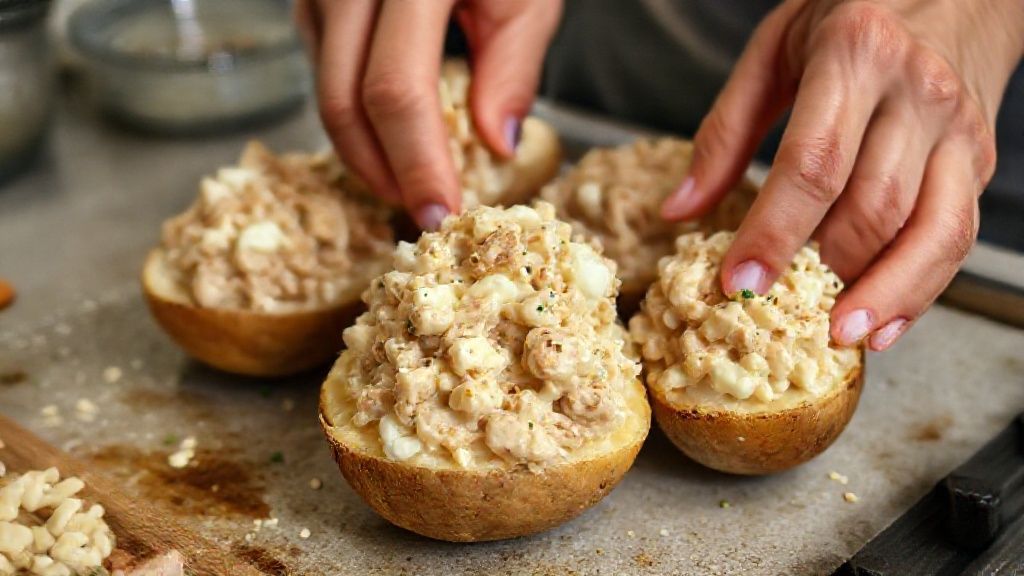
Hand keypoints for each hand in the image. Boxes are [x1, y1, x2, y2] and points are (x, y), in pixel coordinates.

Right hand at [295, 0, 562, 228]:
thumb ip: (512, 68)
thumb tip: (496, 146)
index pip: (398, 90)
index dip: (417, 163)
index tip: (442, 213)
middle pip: (343, 101)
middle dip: (382, 171)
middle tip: (423, 211)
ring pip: (325, 90)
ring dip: (366, 150)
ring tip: (413, 179)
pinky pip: (322, 69)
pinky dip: (354, 114)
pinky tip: (391, 135)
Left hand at [663, 0, 1023, 350]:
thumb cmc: (856, 12)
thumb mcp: (774, 49)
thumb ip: (724, 130)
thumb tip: (678, 210)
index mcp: (855, 55)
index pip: (813, 164)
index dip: (773, 232)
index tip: (739, 283)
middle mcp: (915, 94)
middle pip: (871, 205)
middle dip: (821, 270)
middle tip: (773, 314)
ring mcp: (955, 131)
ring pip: (928, 229)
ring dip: (880, 293)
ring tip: (836, 336)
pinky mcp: (977, 160)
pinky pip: (956, 234)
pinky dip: (922, 288)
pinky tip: (885, 323)